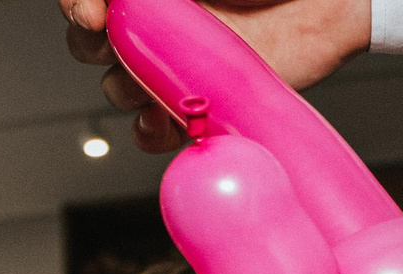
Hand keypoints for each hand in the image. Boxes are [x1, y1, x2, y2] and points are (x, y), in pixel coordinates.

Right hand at [62, 0, 372, 152]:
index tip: (93, 12)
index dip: (76, 6)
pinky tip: (168, 121)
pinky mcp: (193, 106)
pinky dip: (151, 132)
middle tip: (124, 43)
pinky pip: (151, 131)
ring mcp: (169, 68)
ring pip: (117, 89)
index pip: (85, 0)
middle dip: (96, 46)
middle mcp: (150, 26)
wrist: (326, 3)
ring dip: (128, 88)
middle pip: (89, 46)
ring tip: (159, 79)